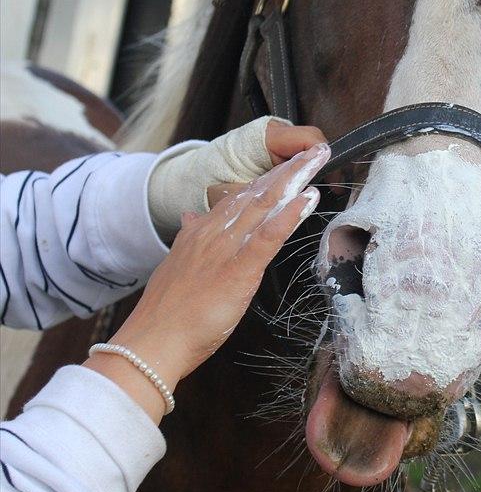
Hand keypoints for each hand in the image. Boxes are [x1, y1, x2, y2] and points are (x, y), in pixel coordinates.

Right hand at [86, 142, 329, 422]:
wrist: (153, 340)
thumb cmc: (167, 313)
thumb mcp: (177, 266)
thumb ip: (189, 239)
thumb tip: (192, 218)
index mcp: (200, 232)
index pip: (238, 196)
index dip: (265, 179)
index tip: (287, 164)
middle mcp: (214, 232)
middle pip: (255, 193)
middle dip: (286, 170)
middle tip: (312, 151)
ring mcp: (226, 248)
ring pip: (265, 205)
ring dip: (293, 180)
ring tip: (316, 160)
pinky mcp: (239, 269)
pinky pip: (269, 236)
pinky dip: (290, 215)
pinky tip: (308, 198)